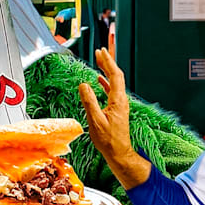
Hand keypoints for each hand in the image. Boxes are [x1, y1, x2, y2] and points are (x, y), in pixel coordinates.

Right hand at [78, 48, 149, 188]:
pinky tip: (99, 80)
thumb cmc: (108, 140)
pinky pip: (112, 90)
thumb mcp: (95, 120)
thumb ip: (89, 101)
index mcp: (117, 100)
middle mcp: (121, 100)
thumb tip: (83, 85)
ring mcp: (120, 104)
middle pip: (116, 75)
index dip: (108, 62)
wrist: (118, 153)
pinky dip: (106, 82)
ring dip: (106, 70)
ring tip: (99, 61)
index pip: (115, 75)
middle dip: (108, 61)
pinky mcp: (117, 109)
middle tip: (100, 51)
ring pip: (114, 81)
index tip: (101, 52)